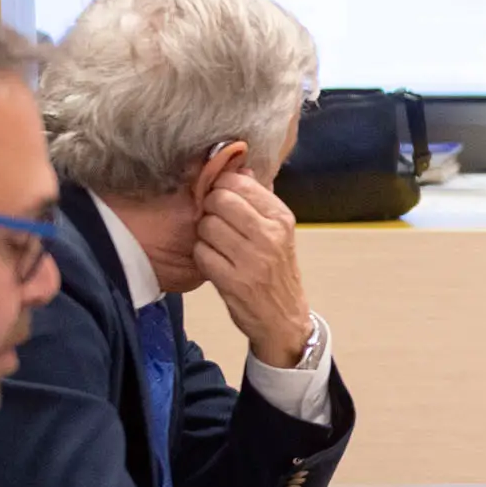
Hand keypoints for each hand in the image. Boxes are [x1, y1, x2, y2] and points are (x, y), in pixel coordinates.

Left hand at [194, 164, 313, 367]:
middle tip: (214, 222)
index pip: (238, 183)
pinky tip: (214, 262)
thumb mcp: (278, 232)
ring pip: (206, 225)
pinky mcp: (234, 281)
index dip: (220, 187)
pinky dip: (202, 257)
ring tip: (216, 245)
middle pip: (218, 200)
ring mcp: (252, 259)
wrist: (284, 319)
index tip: (220, 199)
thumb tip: (239, 167)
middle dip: (209, 209)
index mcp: (281, 218)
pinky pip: (201, 253)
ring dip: (204, 235)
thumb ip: (259, 199)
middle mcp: (270, 235)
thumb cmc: (276, 271)